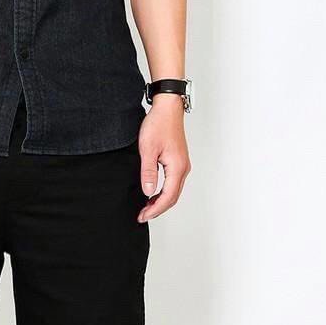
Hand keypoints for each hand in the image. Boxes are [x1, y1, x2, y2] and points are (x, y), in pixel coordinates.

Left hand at [137, 95, 190, 222]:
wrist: (167, 108)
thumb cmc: (159, 124)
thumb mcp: (148, 149)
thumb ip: (148, 172)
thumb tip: (148, 192)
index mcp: (177, 167)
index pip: (167, 197)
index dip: (155, 209)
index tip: (143, 216)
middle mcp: (183, 168)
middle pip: (173, 198)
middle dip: (158, 209)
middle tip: (142, 216)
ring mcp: (182, 165)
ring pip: (173, 192)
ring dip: (160, 202)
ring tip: (145, 208)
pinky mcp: (178, 162)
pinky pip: (173, 184)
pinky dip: (163, 193)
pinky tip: (152, 195)